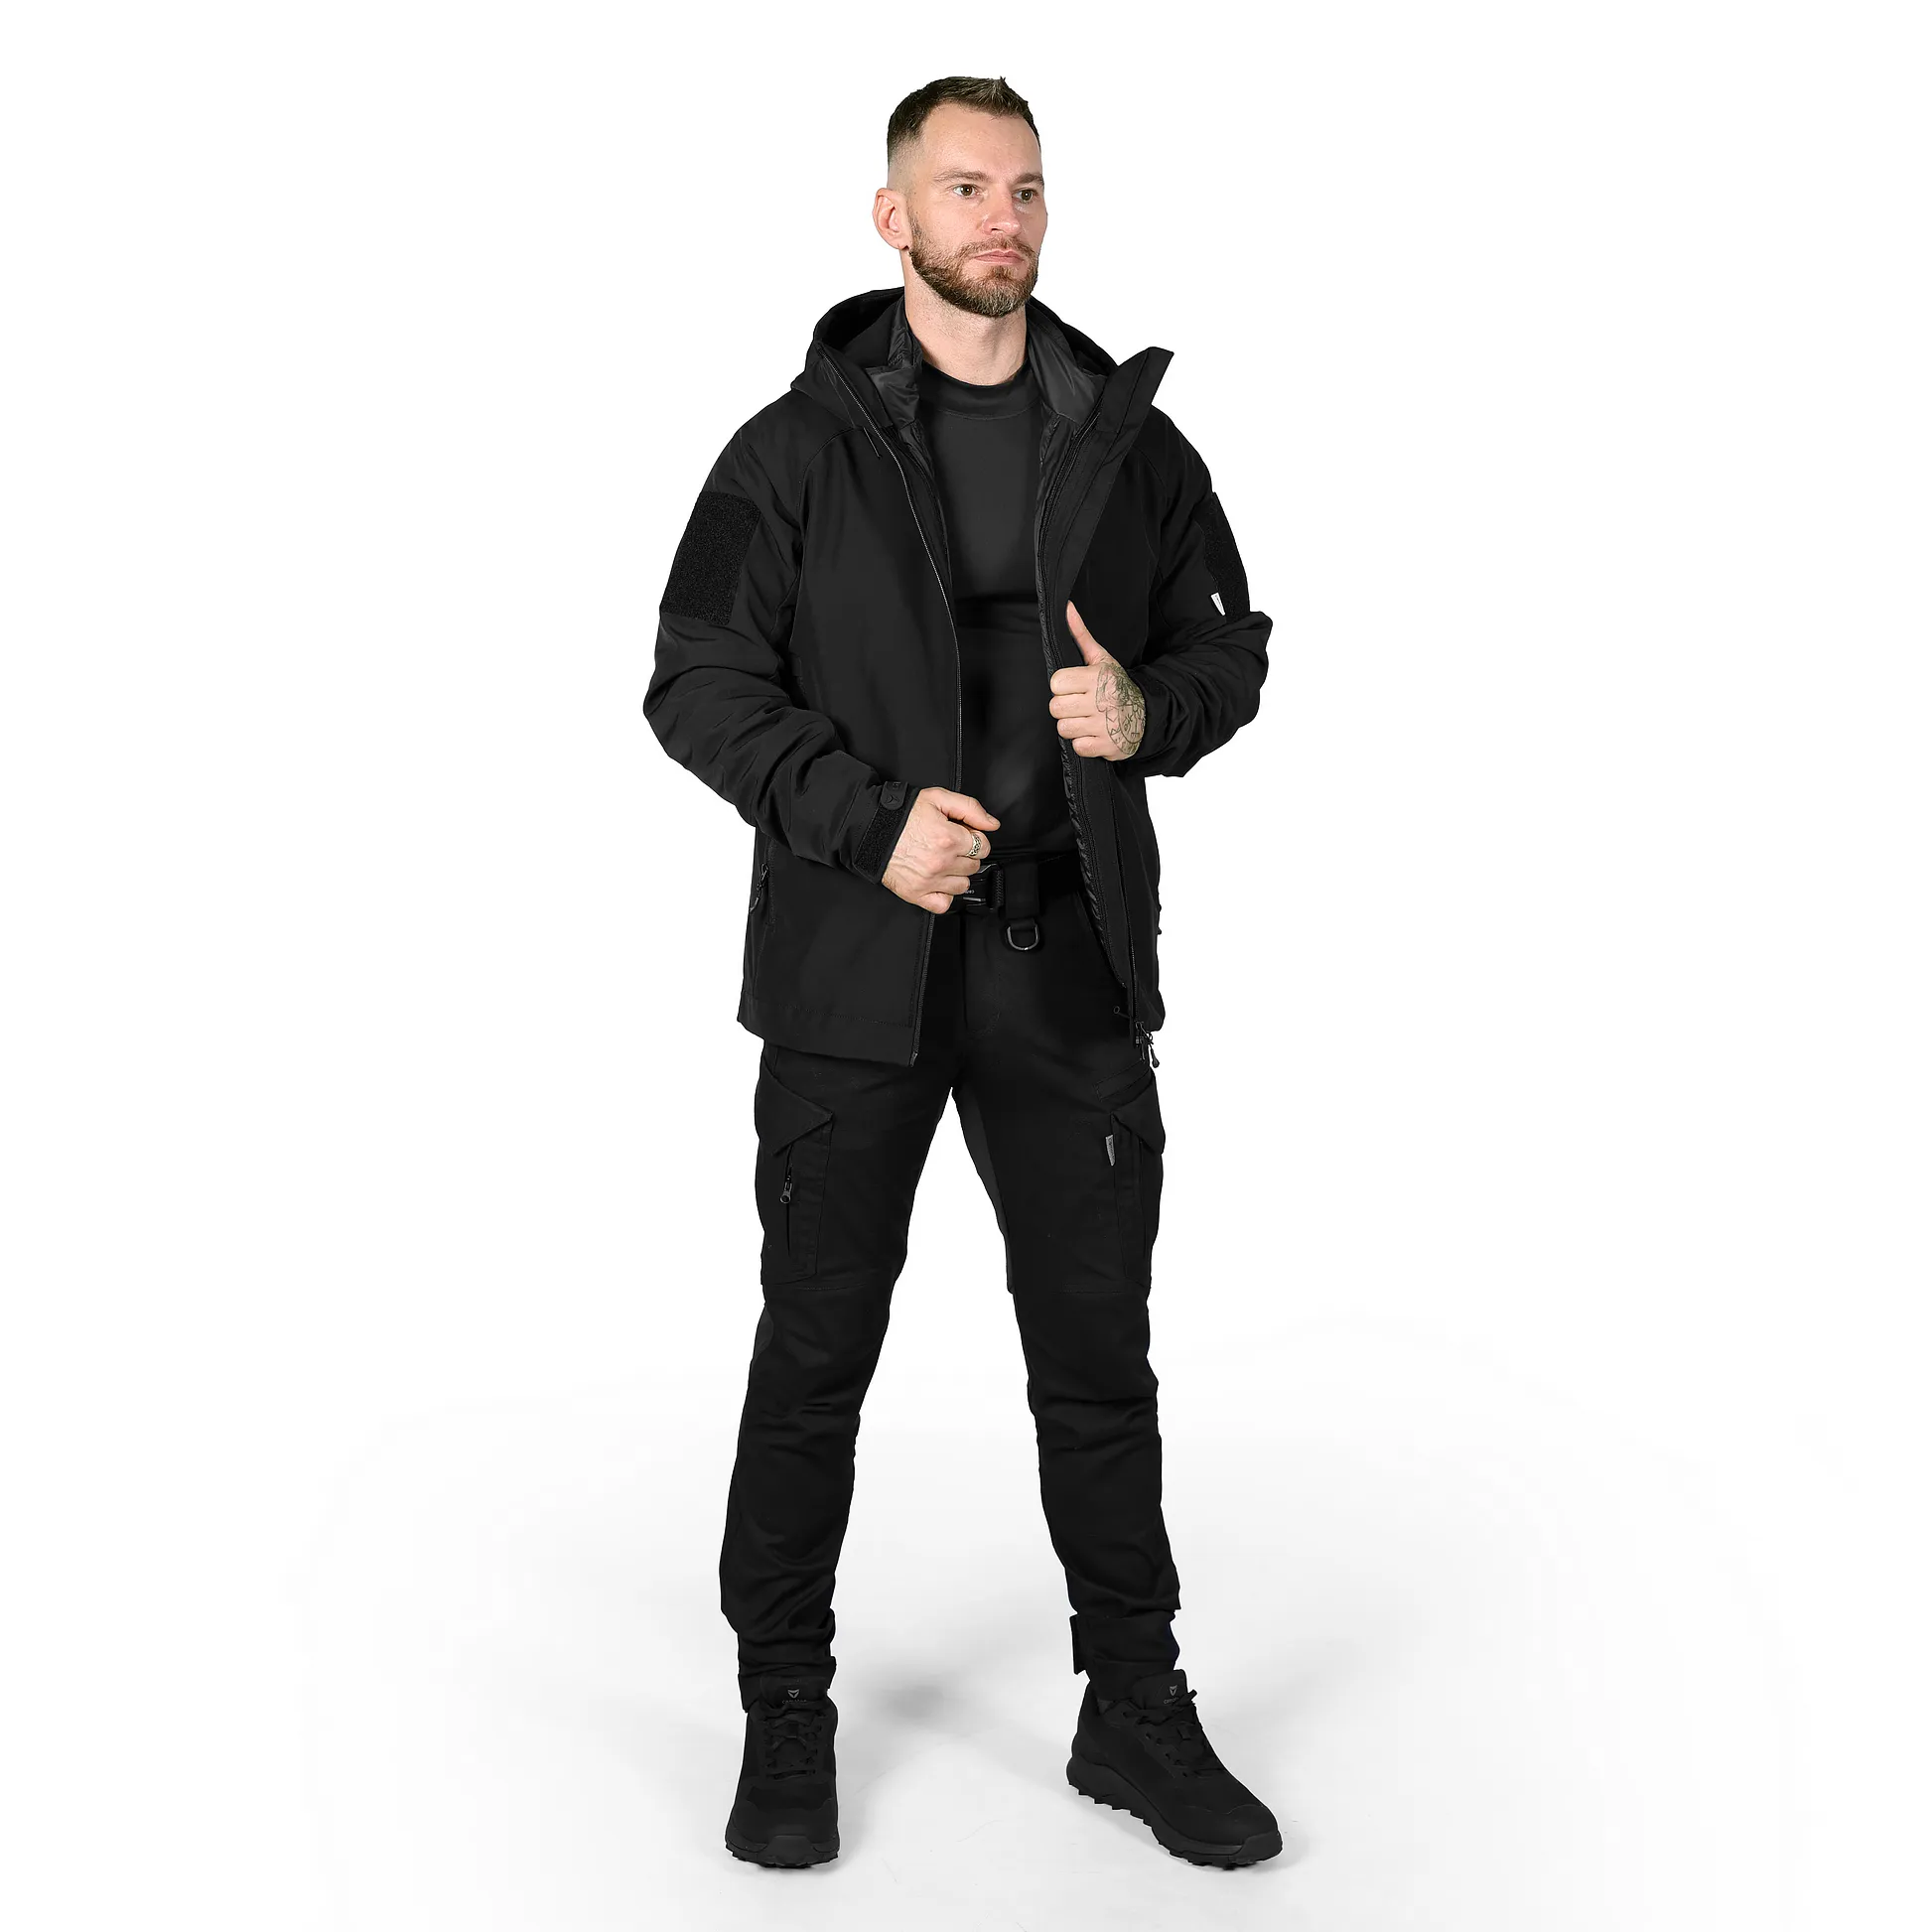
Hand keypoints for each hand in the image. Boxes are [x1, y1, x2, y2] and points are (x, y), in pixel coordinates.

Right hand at [882, 787, 999, 912]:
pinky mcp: (916, 894)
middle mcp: (941, 862)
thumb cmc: (900, 814)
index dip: (973, 837)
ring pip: (963, 885)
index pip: (983, 846)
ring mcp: (929, 881)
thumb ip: (970, 808)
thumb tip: (992, 824)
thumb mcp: (937, 798)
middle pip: (973, 865)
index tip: (961, 834)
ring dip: (957, 874)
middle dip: (965, 854)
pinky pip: (944, 904)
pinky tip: (938, 880)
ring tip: (942, 861)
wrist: (871, 828)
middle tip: (949, 845)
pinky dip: (944, 895)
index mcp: (949, 838)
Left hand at [1049, 600, 1144, 758]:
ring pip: (1064, 728)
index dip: (1062, 687)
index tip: (1074, 688)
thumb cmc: (1118, 686)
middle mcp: (1101, 700)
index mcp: (1098, 677)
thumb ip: (1081, 635)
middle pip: (1056, 707)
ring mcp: (1104, 725)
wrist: (1148, 715)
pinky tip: (1094, 733)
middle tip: (1079, 705)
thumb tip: (1066, 608)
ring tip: (1086, 719)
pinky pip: (1078, 747)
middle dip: (1065, 707)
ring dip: (1073, 726)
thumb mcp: (1102, 659)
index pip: (1056, 683)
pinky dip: (1084, 743)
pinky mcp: (1107, 746)